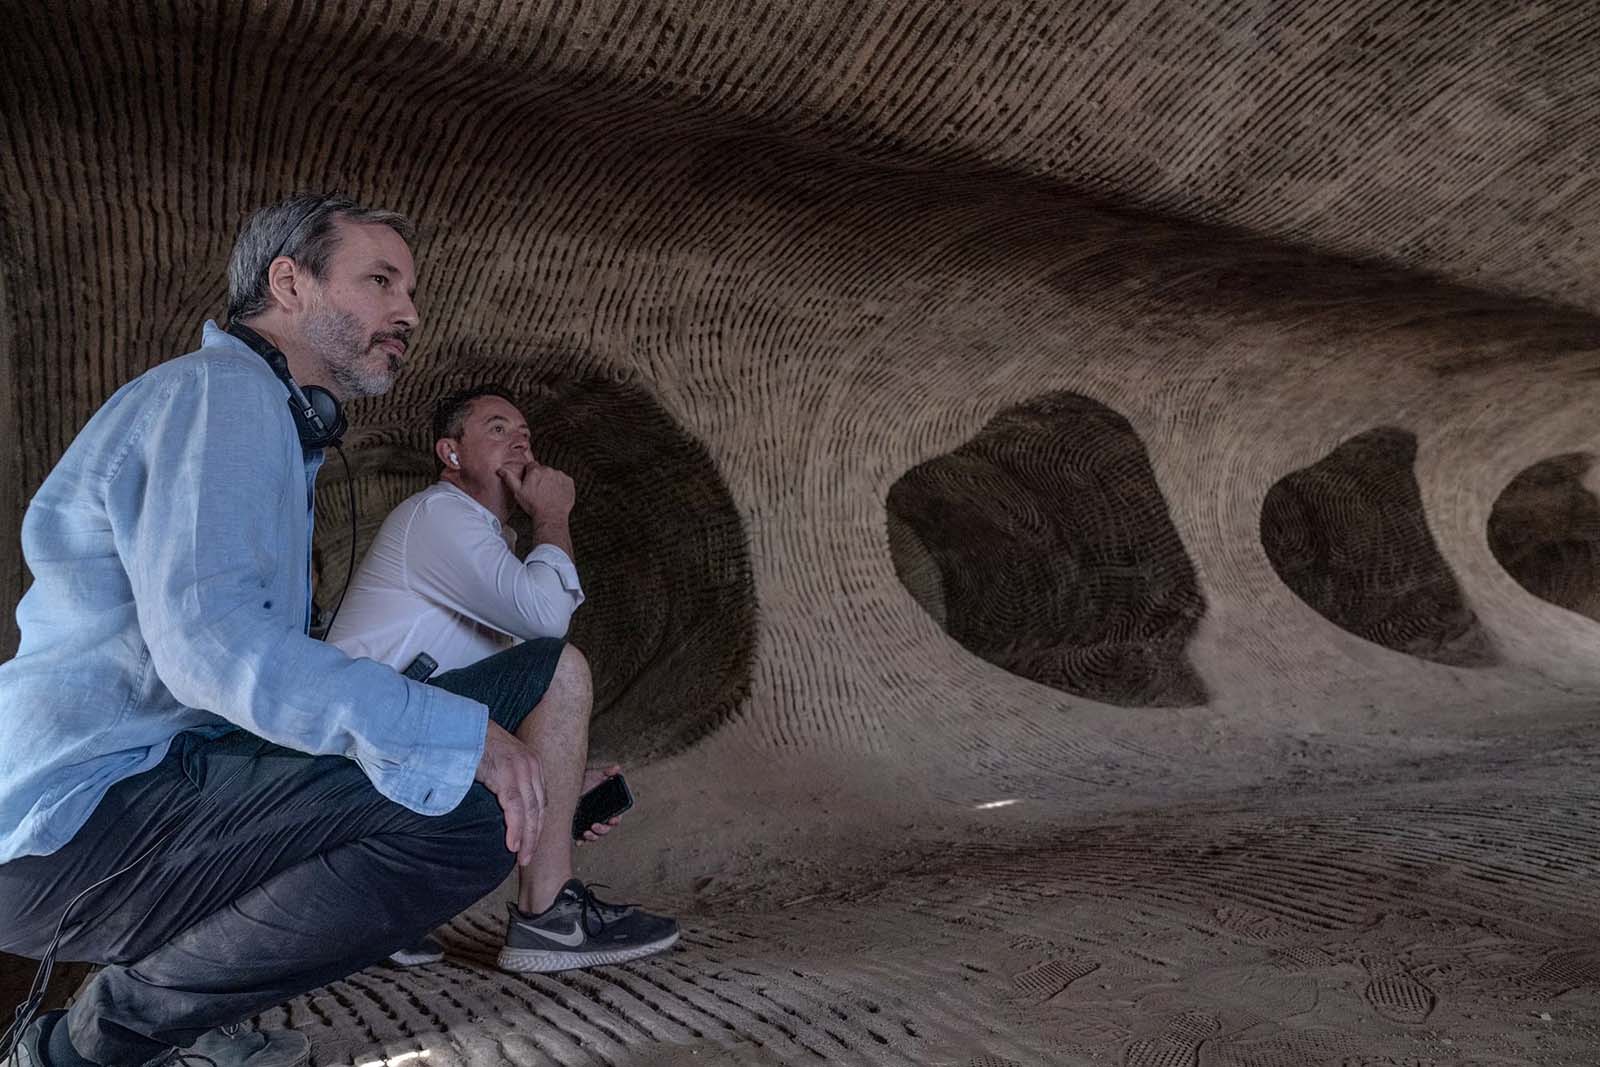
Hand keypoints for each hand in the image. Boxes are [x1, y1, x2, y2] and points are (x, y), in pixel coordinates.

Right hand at [474, 721, 545, 864]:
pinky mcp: (506, 775)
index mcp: (533, 764)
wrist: (464, 727)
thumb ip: (508, 781)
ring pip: (530, 812)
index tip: (532, 843)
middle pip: (539, 809)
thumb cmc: (478, 746)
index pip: (541, 801)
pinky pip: (514, 808)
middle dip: (535, 837)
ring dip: (526, 838)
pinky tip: (512, 844)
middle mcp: (532, 766)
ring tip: (521, 857)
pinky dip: (515, 829)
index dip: (538, 825)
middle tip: (528, 858)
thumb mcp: (501, 762)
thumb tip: (506, 807)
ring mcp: (521, 770)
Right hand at [496, 460, 574, 525]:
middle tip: (538, 490)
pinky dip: (560, 486)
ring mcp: (560, 476)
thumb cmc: (534, 506)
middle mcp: (549, 470)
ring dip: (551, 481)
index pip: (532, 466)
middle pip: (543, 470)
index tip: (530, 482)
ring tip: (547, 494)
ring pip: (554, 475)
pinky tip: (555, 494)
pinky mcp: (569, 482)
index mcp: (536, 471)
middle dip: (541, 477)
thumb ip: (509, 478)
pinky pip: (564, 481)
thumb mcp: (517, 492)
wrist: (551, 516)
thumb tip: (501, 470)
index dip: (530, 474)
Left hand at [576, 763, 623, 844]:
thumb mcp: (594, 775)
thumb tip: (617, 768)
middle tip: (595, 826)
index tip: (613, 819)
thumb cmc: (583, 780)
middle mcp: (599, 817)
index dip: (616, 820)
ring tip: (587, 833)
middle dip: (602, 830)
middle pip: (606, 829)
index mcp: (607, 807)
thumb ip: (606, 772)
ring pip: (595, 835)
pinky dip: (582, 841)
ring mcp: (590, 822)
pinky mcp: (579, 826)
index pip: (616, 817)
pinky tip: (579, 841)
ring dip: (593, 837)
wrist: (566, 785)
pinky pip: (582, 837)